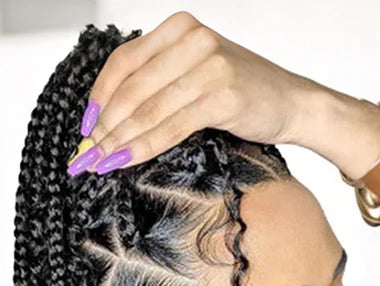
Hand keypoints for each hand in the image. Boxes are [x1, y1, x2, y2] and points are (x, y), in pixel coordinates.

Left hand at [67, 10, 318, 174]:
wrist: (294, 102)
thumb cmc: (244, 92)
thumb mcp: (197, 72)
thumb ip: (159, 82)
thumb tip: (111, 118)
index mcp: (180, 29)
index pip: (124, 62)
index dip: (99, 96)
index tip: (85, 127)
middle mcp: (192, 40)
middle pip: (131, 88)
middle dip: (104, 126)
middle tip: (86, 155)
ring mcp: (208, 66)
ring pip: (147, 109)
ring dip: (119, 140)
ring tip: (100, 163)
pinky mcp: (221, 96)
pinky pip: (170, 126)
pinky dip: (144, 146)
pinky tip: (126, 160)